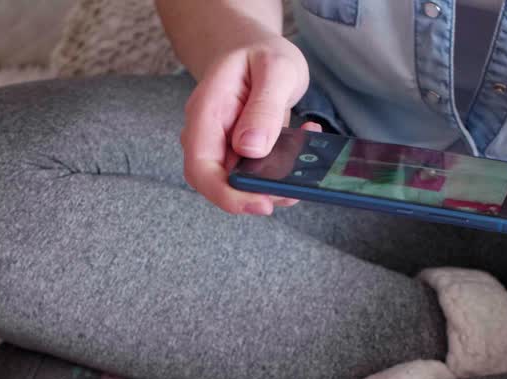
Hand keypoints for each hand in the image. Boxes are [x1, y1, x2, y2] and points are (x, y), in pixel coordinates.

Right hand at [181, 34, 315, 214]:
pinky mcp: (242, 152)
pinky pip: (258, 173)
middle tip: (293, 191)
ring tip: (305, 165)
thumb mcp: (274, 69)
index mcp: (206, 113)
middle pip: (219, 183)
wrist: (251, 46)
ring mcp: (224, 146)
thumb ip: (264, 107)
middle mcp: (209, 135)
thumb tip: (251, 148)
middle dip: (255, 196)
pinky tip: (305, 141)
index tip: (262, 203)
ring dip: (275, 185)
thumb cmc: (260, 52)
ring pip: (241, 183)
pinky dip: (284, 170)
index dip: (227, 194)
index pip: (201, 168)